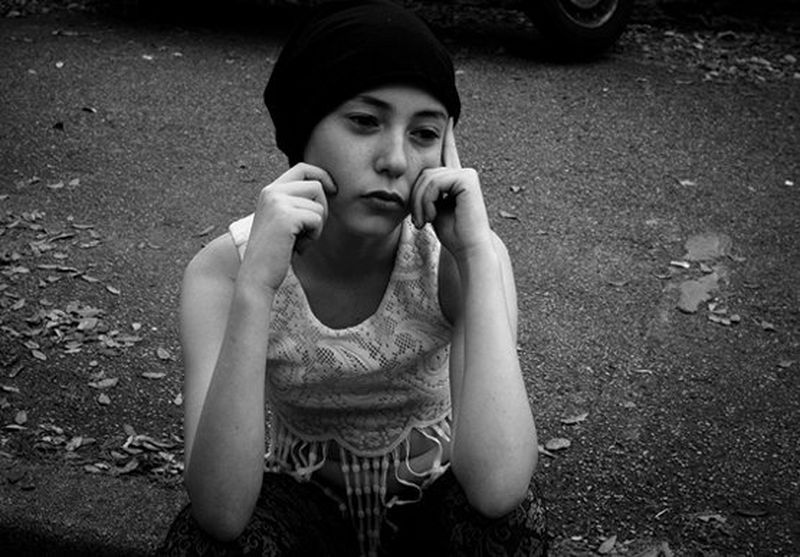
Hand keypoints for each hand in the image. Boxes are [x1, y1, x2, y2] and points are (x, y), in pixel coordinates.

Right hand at [240, 163, 335, 291]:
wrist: (257, 275)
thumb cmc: (275, 252)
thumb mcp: (284, 220)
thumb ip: (297, 203)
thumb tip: (328, 188)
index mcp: (270, 191)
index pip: (302, 168)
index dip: (322, 175)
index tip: (334, 189)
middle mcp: (272, 192)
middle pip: (316, 186)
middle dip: (322, 209)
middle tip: (309, 231)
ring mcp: (277, 202)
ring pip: (319, 206)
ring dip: (316, 227)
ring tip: (298, 241)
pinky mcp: (286, 216)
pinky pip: (317, 219)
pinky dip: (313, 236)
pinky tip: (298, 247)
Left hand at [411, 119, 491, 258]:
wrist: (468, 247)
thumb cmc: (452, 233)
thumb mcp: (432, 209)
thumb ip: (426, 192)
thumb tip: (417, 179)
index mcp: (456, 178)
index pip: (448, 153)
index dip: (447, 136)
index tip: (448, 118)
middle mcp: (463, 172)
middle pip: (424, 173)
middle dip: (415, 198)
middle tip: (418, 220)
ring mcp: (466, 173)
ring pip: (426, 177)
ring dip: (419, 202)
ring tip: (424, 220)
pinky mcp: (466, 178)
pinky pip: (434, 182)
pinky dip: (427, 200)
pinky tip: (432, 214)